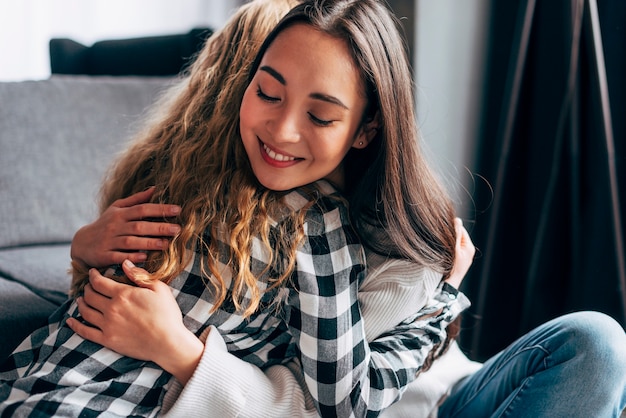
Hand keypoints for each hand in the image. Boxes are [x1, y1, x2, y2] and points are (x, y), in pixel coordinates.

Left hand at [67, 260, 203, 383]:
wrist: (168, 343)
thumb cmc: (167, 314)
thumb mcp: (159, 289)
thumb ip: (139, 276)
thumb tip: (125, 263)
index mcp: (123, 294)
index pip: (99, 282)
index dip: (93, 275)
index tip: (93, 272)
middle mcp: (111, 308)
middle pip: (90, 295)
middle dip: (87, 288)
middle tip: (89, 286)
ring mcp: (107, 325)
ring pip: (86, 311)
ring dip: (81, 303)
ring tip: (81, 299)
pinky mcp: (107, 340)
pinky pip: (85, 332)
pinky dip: (75, 325)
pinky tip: (71, 321)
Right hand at [70, 187, 181, 267]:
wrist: (82, 243)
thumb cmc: (105, 224)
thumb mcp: (117, 208)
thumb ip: (136, 200)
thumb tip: (155, 188)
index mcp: (120, 214)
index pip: (142, 209)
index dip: (160, 209)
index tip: (178, 210)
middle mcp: (115, 226)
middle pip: (139, 226)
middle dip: (159, 227)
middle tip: (177, 229)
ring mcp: (109, 241)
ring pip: (131, 242)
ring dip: (149, 243)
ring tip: (166, 244)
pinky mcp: (105, 256)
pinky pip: (120, 256)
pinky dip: (132, 256)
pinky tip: (145, 257)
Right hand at [445, 218, 474, 288]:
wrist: (446, 286)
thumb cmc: (450, 269)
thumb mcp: (453, 249)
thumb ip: (455, 234)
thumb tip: (457, 220)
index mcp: (469, 247)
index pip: (460, 230)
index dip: (450, 227)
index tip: (440, 226)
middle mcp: (467, 251)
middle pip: (456, 236)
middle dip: (448, 235)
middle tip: (438, 236)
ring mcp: (461, 257)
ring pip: (452, 243)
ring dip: (446, 242)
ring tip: (439, 245)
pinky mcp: (456, 261)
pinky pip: (450, 249)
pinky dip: (445, 248)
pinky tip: (440, 251)